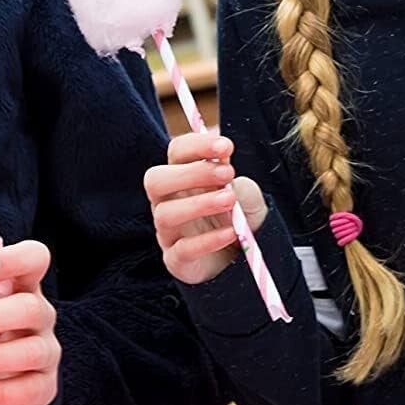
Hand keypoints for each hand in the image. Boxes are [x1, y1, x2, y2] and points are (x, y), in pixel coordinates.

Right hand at [144, 131, 266, 285]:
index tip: (226, 146)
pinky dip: (207, 240)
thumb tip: (232, 181)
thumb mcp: (248, 197)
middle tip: (228, 173)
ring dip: (199, 204)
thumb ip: (243, 186)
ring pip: (165, 214)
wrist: (242, 258)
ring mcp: (169, 231)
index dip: (197, 145)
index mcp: (182, 177)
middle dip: (191, 173)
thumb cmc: (239, 217)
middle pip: (156, 181)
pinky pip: (182, 250)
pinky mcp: (176, 259)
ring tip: (230, 200)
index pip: (176, 152)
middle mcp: (168, 201)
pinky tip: (231, 232)